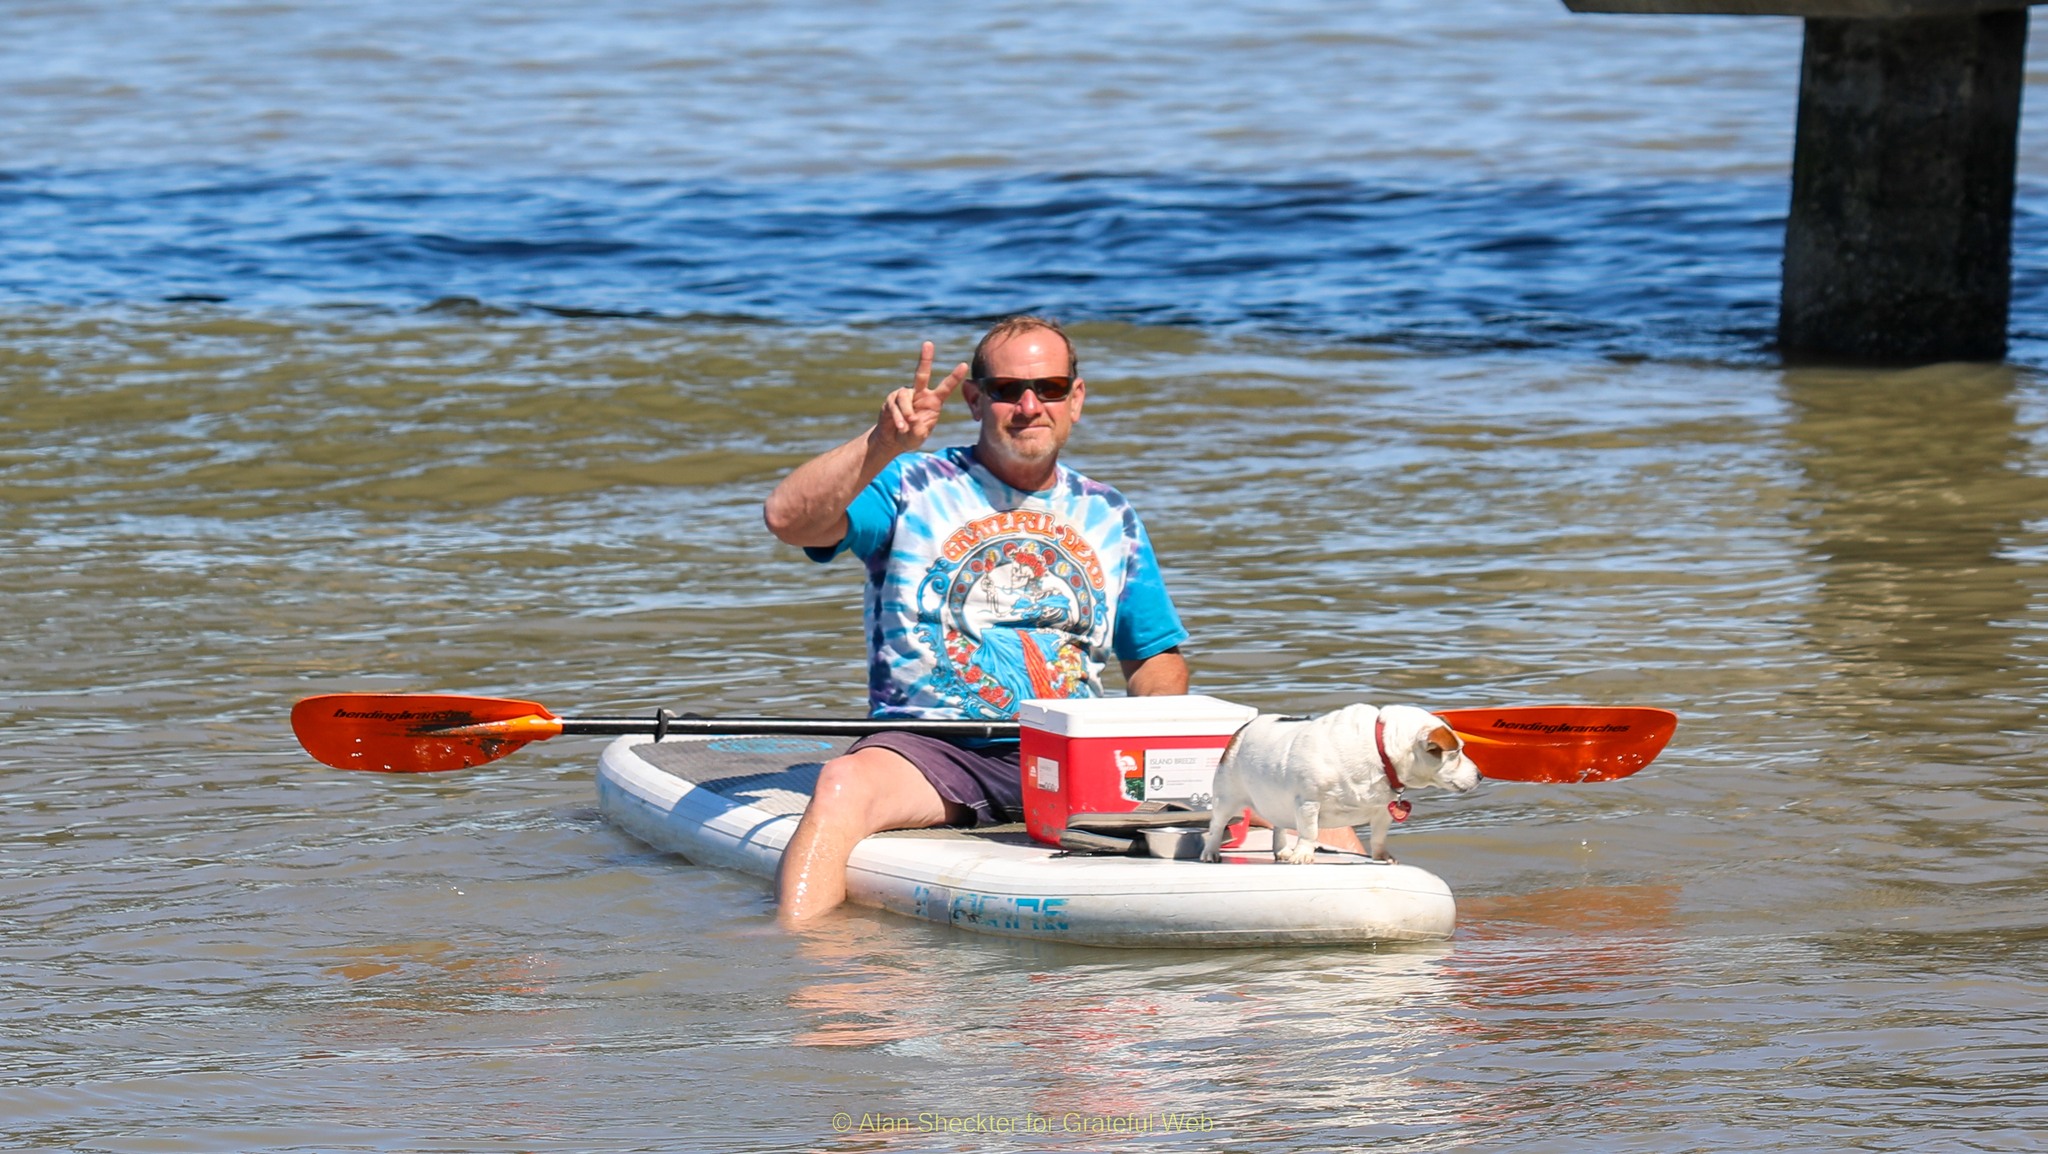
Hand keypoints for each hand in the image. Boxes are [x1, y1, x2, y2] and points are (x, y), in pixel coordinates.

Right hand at [872, 341, 965, 457]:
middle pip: (921, 374)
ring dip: (906, 413)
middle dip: (925, 358)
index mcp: (933, 401)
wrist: (893, 439)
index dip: (954, 377)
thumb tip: (913, 420)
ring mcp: (905, 395)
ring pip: (905, 397)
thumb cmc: (911, 436)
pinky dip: (898, 417)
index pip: (945, 387)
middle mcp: (920, 394)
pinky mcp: (892, 399)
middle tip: (928, 343)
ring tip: (906, 427)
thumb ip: (919, 431)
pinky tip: (900, 426)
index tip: (964, 365)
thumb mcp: (918, 438)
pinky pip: (895, 405)